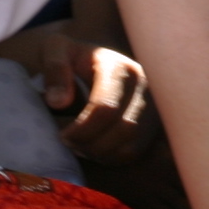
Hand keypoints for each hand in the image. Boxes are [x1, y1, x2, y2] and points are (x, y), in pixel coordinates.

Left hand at [38, 32, 159, 164]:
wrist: (89, 59)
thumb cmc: (70, 57)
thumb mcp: (55, 51)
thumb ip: (55, 70)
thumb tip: (59, 102)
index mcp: (120, 67)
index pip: (107, 108)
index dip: (82, 129)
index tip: (61, 134)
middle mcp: (144, 85)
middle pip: (123, 129)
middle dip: (91, 144)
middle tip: (68, 142)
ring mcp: (153, 105)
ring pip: (131, 145)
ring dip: (100, 153)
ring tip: (79, 145)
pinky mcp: (153, 123)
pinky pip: (134, 152)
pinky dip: (111, 157)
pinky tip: (93, 147)